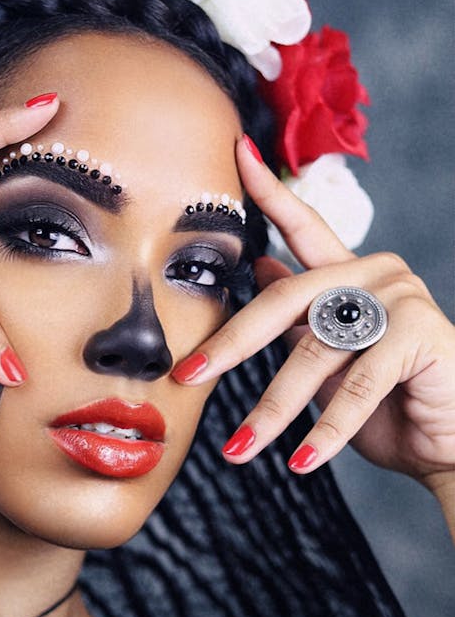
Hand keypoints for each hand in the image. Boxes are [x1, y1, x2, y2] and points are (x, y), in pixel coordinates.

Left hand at [172, 136, 454, 531]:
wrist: (452, 446)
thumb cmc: (390, 406)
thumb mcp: (331, 360)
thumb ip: (298, 318)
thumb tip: (261, 265)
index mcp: (351, 274)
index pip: (302, 225)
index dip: (267, 192)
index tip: (234, 153)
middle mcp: (376, 274)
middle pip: (285, 298)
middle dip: (232, 342)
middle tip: (188, 375)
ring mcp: (401, 300)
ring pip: (314, 351)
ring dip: (272, 408)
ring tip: (239, 449)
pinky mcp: (421, 336)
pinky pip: (358, 386)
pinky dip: (324, 430)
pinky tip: (299, 462)